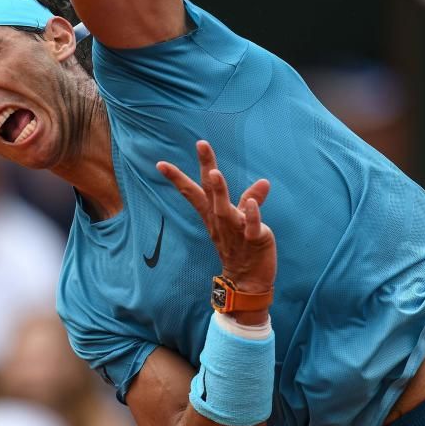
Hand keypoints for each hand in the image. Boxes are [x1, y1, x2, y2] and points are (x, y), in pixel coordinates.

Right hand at [157, 141, 276, 297]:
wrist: (248, 282)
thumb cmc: (242, 250)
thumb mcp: (242, 222)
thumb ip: (250, 200)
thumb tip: (264, 181)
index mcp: (214, 215)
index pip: (194, 192)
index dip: (178, 178)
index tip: (160, 164)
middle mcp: (221, 220)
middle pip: (209, 191)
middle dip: (206, 166)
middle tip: (201, 143)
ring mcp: (235, 231)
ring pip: (224, 209)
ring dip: (219, 191)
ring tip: (215, 173)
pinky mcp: (254, 240)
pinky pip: (252, 227)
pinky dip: (252, 216)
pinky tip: (251, 204)